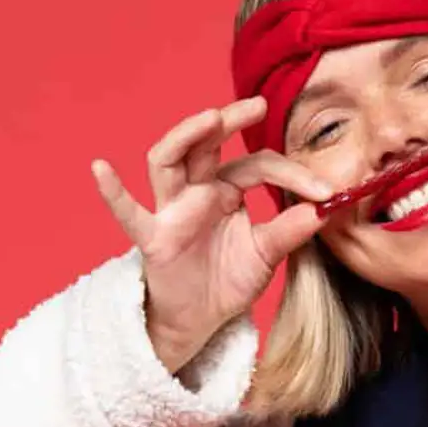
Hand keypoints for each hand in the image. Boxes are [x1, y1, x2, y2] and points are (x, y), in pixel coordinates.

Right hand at [91, 98, 335, 374]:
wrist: (201, 320)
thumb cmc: (228, 281)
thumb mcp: (267, 254)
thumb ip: (291, 230)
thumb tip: (325, 209)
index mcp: (226, 190)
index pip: (257, 166)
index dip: (292, 174)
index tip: (326, 191)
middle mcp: (196, 191)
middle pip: (206, 144)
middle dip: (228, 120)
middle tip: (257, 105)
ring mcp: (171, 211)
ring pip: (167, 161)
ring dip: (185, 136)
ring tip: (208, 119)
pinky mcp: (153, 237)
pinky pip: (129, 213)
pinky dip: (114, 192)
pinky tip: (100, 169)